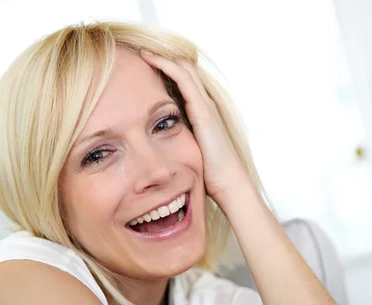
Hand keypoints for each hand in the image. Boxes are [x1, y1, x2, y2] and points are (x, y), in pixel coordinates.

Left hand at [140, 51, 250, 204]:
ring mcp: (206, 106)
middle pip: (186, 70)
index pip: (186, 82)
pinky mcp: (203, 111)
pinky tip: (151, 61)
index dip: (168, 71)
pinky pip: (183, 80)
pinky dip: (166, 67)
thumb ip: (179, 142)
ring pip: (185, 69)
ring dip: (163, 58)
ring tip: (142, 52)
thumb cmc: (211, 175)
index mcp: (203, 113)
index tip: (146, 68)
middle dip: (164, 60)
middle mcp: (206, 104)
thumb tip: (159, 145)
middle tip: (141, 54)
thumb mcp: (190, 152)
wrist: (229, 184)